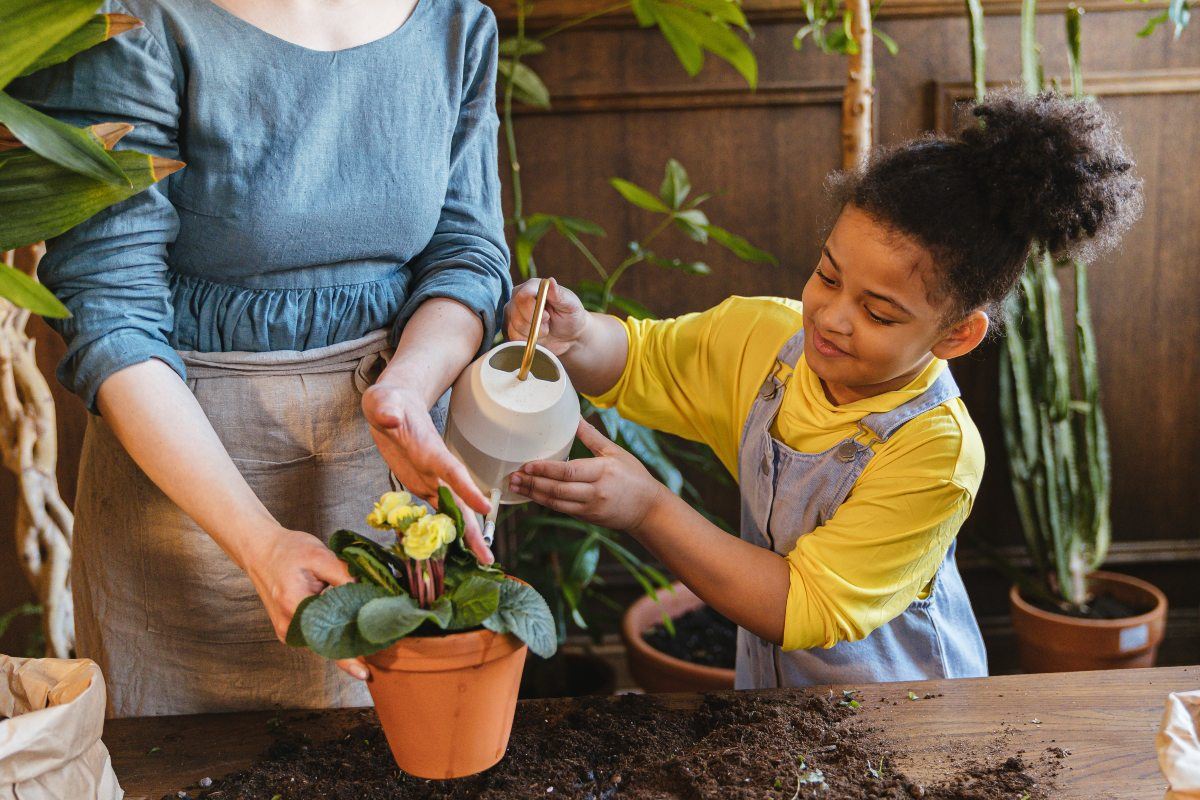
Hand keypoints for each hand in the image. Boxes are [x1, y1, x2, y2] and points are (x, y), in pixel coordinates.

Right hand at [243, 526, 368, 679]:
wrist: (260, 551)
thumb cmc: (287, 550)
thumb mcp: (319, 555)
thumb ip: (344, 574)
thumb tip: (369, 592)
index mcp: (295, 606)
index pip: (326, 638)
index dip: (347, 657)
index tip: (364, 673)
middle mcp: (289, 625)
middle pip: (327, 643)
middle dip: (353, 644)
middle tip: (381, 641)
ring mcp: (287, 630)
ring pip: (322, 640)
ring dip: (344, 636)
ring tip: (368, 629)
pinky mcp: (290, 628)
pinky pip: (316, 635)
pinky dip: (333, 630)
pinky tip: (350, 621)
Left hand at [362, 384, 493, 563]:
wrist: (395, 405)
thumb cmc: (389, 402)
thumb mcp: (382, 402)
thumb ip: (386, 410)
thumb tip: (390, 418)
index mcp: (431, 450)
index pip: (452, 471)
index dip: (467, 489)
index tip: (484, 509)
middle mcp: (436, 469)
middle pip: (460, 501)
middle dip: (474, 529)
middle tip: (488, 556)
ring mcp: (431, 479)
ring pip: (453, 511)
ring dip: (466, 536)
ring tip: (481, 560)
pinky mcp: (422, 486)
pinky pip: (435, 511)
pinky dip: (444, 530)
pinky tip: (453, 550)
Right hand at [504, 277, 590, 355]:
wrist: (569, 336)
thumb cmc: (571, 316)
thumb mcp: (571, 305)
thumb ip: (559, 294)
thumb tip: (550, 281)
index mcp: (532, 286)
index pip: (522, 296)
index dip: (533, 310)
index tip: (547, 317)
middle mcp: (518, 297)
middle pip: (516, 313)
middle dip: (535, 324)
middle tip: (548, 323)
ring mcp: (512, 313)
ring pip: (515, 327)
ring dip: (534, 334)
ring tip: (545, 329)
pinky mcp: (510, 328)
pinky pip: (514, 338)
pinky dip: (528, 341)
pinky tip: (538, 337)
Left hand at [508, 419, 666, 530]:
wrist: (648, 509)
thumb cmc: (634, 476)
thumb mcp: (615, 452)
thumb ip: (592, 437)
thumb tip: (576, 417)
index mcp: (602, 471)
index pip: (568, 471)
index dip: (545, 470)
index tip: (527, 465)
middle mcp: (595, 491)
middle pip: (558, 489)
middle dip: (533, 483)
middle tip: (513, 476)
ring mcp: (591, 507)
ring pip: (557, 502)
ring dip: (534, 494)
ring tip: (516, 486)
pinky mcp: (588, 517)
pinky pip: (562, 509)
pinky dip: (545, 502)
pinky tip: (533, 495)